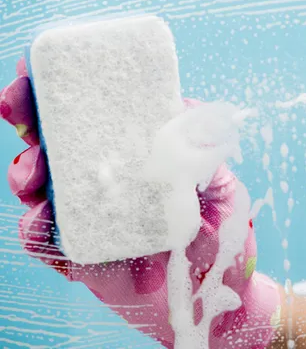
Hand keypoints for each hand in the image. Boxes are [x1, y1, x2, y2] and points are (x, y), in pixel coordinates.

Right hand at [1, 59, 279, 347]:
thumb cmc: (223, 235)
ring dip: (27, 171)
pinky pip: (46, 239)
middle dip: (31, 120)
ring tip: (34, 172)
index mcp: (140, 154)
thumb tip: (188, 112)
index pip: (99, 114)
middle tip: (23, 113)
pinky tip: (43, 219)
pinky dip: (37, 228)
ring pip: (42, 186)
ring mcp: (93, 214)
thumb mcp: (223, 188)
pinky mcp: (82, 254)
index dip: (64, 89)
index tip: (39, 67)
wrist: (220, 295)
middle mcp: (110, 178)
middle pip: (59, 142)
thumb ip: (206, 155)